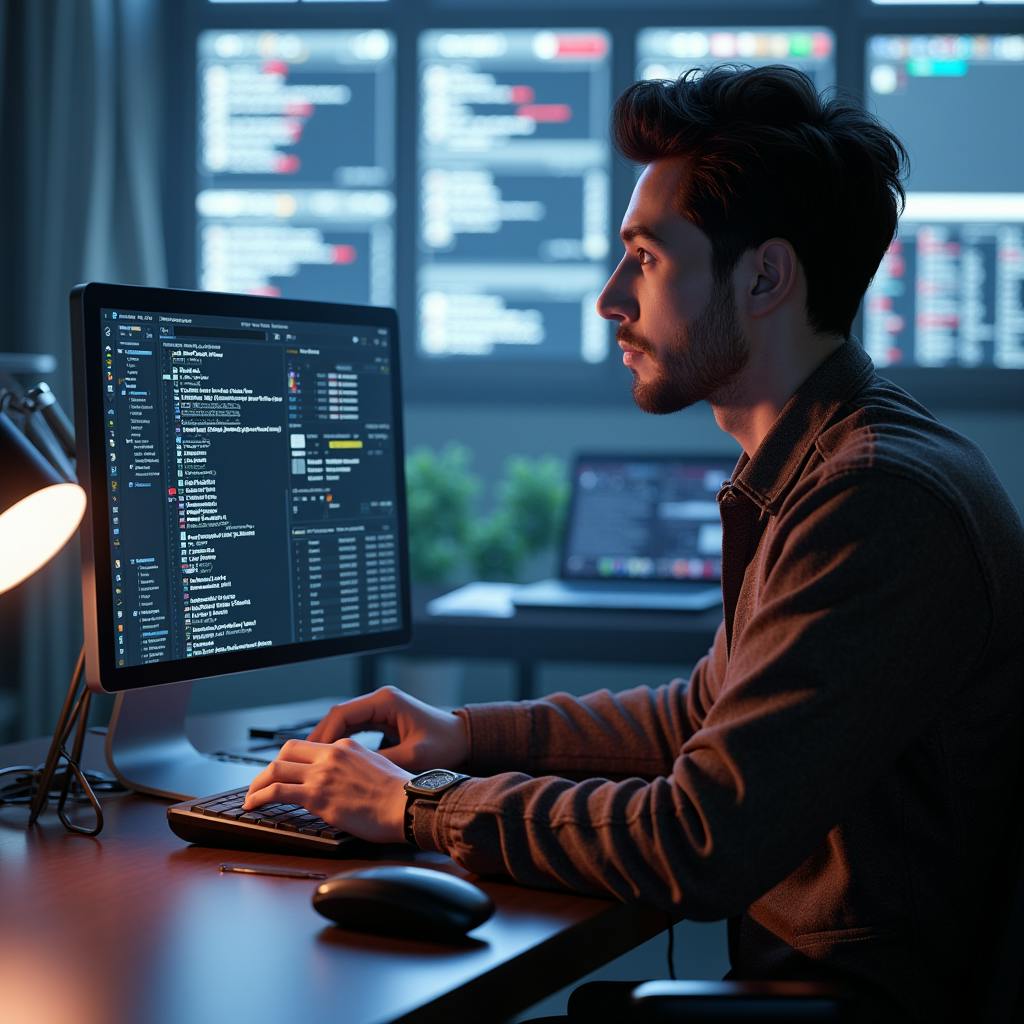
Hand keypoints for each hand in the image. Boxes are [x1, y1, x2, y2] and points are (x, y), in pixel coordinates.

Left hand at [243, 738, 411, 843]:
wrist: (408, 805)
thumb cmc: (400, 795)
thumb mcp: (378, 769)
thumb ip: (356, 769)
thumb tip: (346, 783)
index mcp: (347, 747)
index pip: (309, 747)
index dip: (292, 760)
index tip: (285, 772)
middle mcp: (332, 755)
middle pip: (287, 751)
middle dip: (270, 767)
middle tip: (263, 782)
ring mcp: (323, 774)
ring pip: (276, 769)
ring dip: (258, 783)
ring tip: (251, 796)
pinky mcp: (317, 796)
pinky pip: (277, 791)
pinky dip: (259, 796)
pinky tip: (252, 805)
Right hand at [306, 685, 469, 773]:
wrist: (464, 739)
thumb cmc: (445, 744)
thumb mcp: (413, 756)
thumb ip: (382, 761)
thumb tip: (352, 772)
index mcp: (386, 702)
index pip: (342, 713)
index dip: (324, 734)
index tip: (312, 754)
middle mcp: (380, 701)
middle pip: (338, 716)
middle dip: (320, 738)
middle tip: (303, 760)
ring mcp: (380, 709)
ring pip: (343, 722)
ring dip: (328, 740)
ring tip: (312, 762)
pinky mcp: (382, 718)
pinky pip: (353, 728)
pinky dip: (340, 742)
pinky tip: (331, 759)